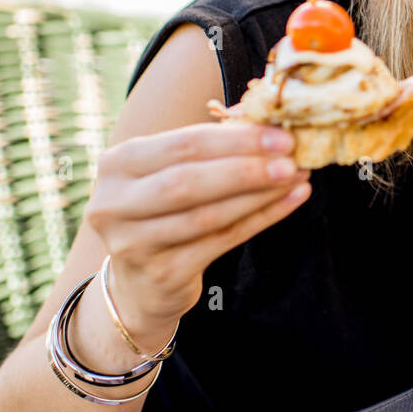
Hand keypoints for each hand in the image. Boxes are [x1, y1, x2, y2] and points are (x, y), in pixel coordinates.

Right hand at [83, 122, 311, 336]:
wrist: (141, 282)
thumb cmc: (165, 211)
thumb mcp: (170, 174)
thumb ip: (211, 152)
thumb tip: (273, 129)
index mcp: (118, 164)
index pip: (183, 144)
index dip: (235, 140)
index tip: (281, 134)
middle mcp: (115, 203)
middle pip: (189, 181)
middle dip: (247, 167)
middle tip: (293, 158)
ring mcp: (133, 243)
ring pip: (208, 215)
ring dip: (259, 194)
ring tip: (297, 177)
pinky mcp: (160, 273)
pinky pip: (221, 241)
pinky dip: (261, 219)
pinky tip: (290, 201)